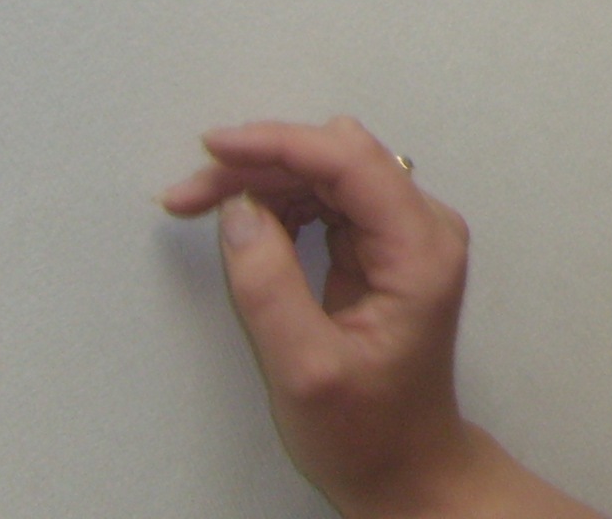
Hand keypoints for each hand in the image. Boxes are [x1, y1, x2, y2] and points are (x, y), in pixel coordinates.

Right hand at [161, 116, 481, 517]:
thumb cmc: (367, 430)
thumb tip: (239, 209)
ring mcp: (404, 236)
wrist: (405, 466)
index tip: (214, 147)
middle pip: (338, 161)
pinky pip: (328, 202)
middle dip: (261, 165)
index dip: (281, 145)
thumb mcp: (305, 368)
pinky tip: (243, 221)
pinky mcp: (382, 250)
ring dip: (265, 180)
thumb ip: (269, 286)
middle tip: (189, 192)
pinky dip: (281, 203)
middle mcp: (422, 228)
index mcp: (420, 249)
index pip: (352, 164)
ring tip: (199, 202)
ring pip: (329, 176)